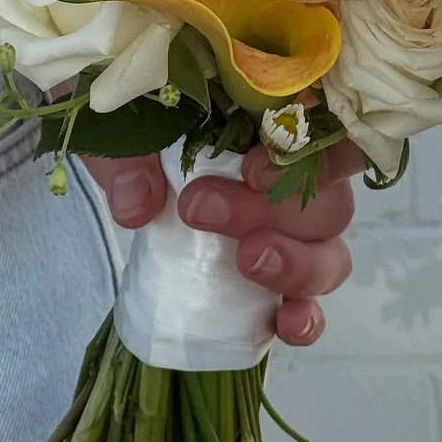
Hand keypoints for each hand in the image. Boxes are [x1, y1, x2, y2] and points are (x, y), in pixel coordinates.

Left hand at [79, 141, 366, 346]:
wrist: (112, 140)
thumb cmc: (130, 116)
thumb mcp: (121, 123)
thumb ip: (128, 157)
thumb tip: (137, 204)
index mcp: (270, 117)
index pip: (323, 131)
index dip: (306, 153)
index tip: (248, 169)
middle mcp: (294, 172)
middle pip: (327, 198)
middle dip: (271, 211)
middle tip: (198, 209)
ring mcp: (288, 230)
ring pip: (329, 251)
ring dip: (296, 264)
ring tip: (247, 263)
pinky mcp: (271, 277)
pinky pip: (307, 301)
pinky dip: (305, 317)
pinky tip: (288, 325)